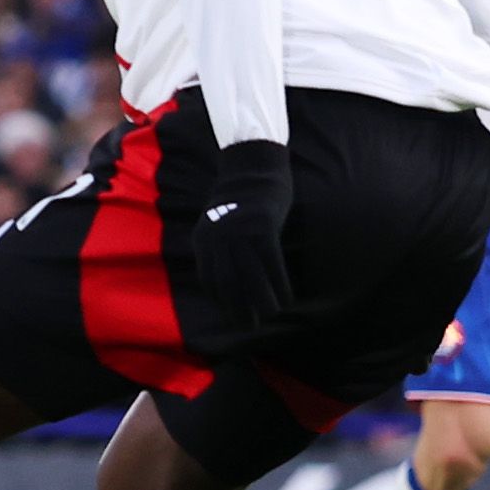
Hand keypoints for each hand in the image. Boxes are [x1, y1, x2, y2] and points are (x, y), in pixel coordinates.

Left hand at [192, 140, 294, 334]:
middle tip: (250, 324)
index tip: (234, 310)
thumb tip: (230, 278)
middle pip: (229, 282)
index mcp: (203, 238)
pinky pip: (272, 266)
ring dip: (262, 302)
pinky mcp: (263, 229)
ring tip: (270, 314)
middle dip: (239, 307)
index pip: (209, 278)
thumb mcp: (218, 220)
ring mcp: (240, 234)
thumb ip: (218, 246)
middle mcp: (218, 239)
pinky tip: (287, 298)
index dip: (221, 299)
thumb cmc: (240, 196)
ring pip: (252, 279)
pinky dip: (280, 286)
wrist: (253, 164)